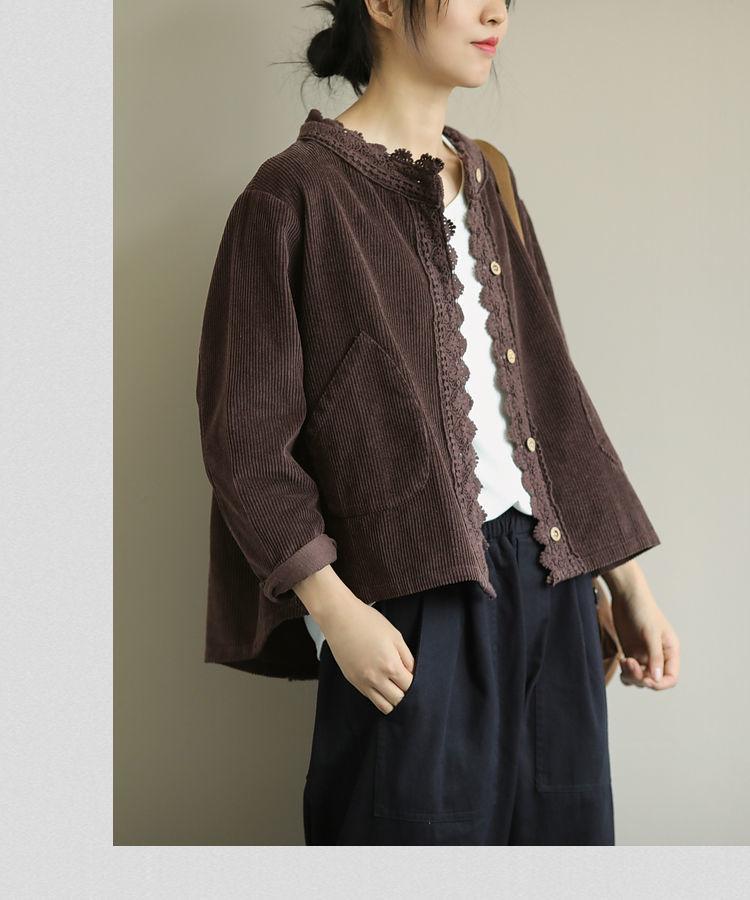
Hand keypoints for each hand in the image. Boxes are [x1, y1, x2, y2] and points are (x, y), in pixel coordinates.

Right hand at [319, 600, 415, 713]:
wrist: (340, 618)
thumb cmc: (368, 622)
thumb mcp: (395, 636)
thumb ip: (407, 657)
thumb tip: (412, 673)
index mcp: (390, 665)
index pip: (409, 686)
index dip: (413, 681)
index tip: (411, 674)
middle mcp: (376, 678)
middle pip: (398, 700)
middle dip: (404, 692)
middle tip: (403, 680)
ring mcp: (363, 682)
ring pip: (384, 706)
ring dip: (392, 698)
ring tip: (392, 685)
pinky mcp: (353, 681)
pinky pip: (370, 698)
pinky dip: (379, 695)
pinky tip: (380, 682)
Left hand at [601, 561, 679, 690]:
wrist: (625, 595)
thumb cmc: (642, 609)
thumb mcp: (651, 633)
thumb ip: (655, 657)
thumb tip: (657, 679)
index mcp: (670, 651)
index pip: (671, 678)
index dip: (659, 683)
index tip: (645, 679)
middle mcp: (658, 656)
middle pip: (653, 681)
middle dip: (641, 678)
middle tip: (628, 663)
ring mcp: (644, 655)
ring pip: (640, 679)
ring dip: (631, 676)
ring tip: (624, 661)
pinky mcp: (631, 652)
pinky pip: (629, 672)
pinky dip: (625, 672)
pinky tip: (621, 660)